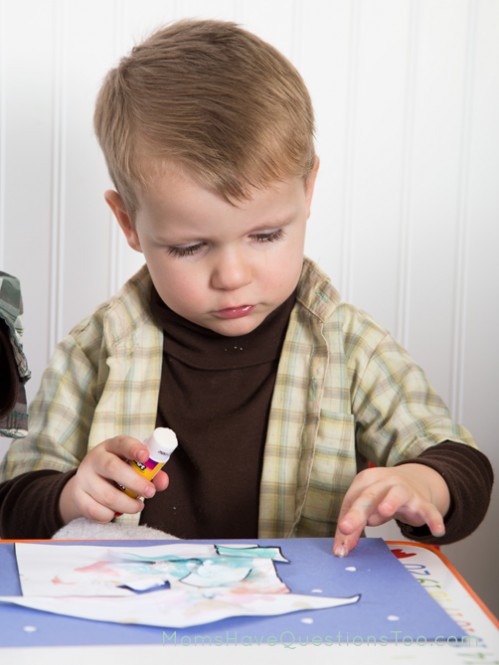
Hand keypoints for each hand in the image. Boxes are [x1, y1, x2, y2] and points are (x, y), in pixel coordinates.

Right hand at [59, 435, 168, 523]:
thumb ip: (151, 473)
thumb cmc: (118, 473)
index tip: (146, 456)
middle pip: (112, 467)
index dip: (134, 448)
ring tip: (138, 506)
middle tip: (151, 492)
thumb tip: (162, 482)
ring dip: (127, 504)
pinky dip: (110, 515)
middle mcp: (95, 459)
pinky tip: (116, 512)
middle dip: (135, 482)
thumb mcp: (133, 467)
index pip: (122, 443)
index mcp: (111, 446)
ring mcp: (83, 477)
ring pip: (106, 495)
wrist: (87, 485)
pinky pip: (96, 511)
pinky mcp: (77, 496)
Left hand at [333, 464, 449, 556]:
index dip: (344, 522)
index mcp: (366, 481)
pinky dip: (434, 519)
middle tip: (345, 527)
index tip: (339, 548)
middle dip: (356, 512)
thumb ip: (353, 527)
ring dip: (389, 502)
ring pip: (397, 494)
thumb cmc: (382, 497)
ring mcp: (404, 490)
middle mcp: (384, 482)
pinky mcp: (422, 502)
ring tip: (384, 512)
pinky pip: (429, 510)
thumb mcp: (366, 507)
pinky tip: (437, 531)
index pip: (352, 501)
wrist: (414, 480)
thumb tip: (340, 550)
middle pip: (368, 497)